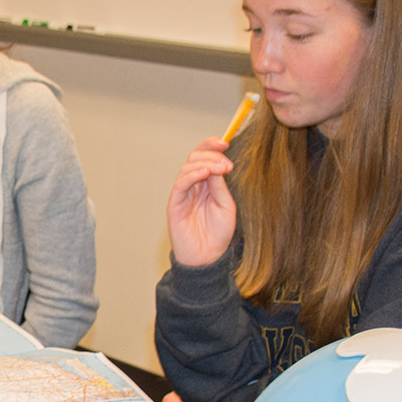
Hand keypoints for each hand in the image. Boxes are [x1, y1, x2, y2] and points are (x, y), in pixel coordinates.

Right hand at [165, 138, 235, 266]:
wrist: (207, 257)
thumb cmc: (218, 234)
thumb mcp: (226, 206)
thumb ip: (220, 186)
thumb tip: (218, 164)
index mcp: (206, 183)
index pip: (205, 157)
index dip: (212, 146)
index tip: (226, 143)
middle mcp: (193, 185)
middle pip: (194, 157)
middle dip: (210, 154)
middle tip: (226, 163)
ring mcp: (183, 194)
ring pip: (187, 167)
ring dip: (205, 163)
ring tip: (220, 169)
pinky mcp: (174, 204)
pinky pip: (180, 184)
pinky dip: (192, 175)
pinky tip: (205, 173)